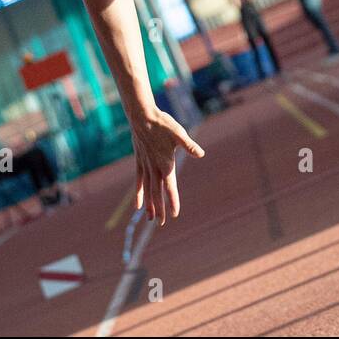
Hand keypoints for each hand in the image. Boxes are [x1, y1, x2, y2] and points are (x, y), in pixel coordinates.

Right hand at [131, 109, 204, 224]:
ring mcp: (145, 165)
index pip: (169, 187)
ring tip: (150, 218)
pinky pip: (139, 181)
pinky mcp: (139, 161)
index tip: (174, 214)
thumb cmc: (162, 123)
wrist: (141, 116)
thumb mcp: (179, 133)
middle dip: (159, 208)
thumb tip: (201, 153)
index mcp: (165, 163)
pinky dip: (139, 193)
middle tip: (161, 223)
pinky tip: (137, 205)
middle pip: (156, 192)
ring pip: (147, 189)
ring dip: (149, 204)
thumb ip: (189, 145)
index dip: (172, 200)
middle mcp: (154, 167)